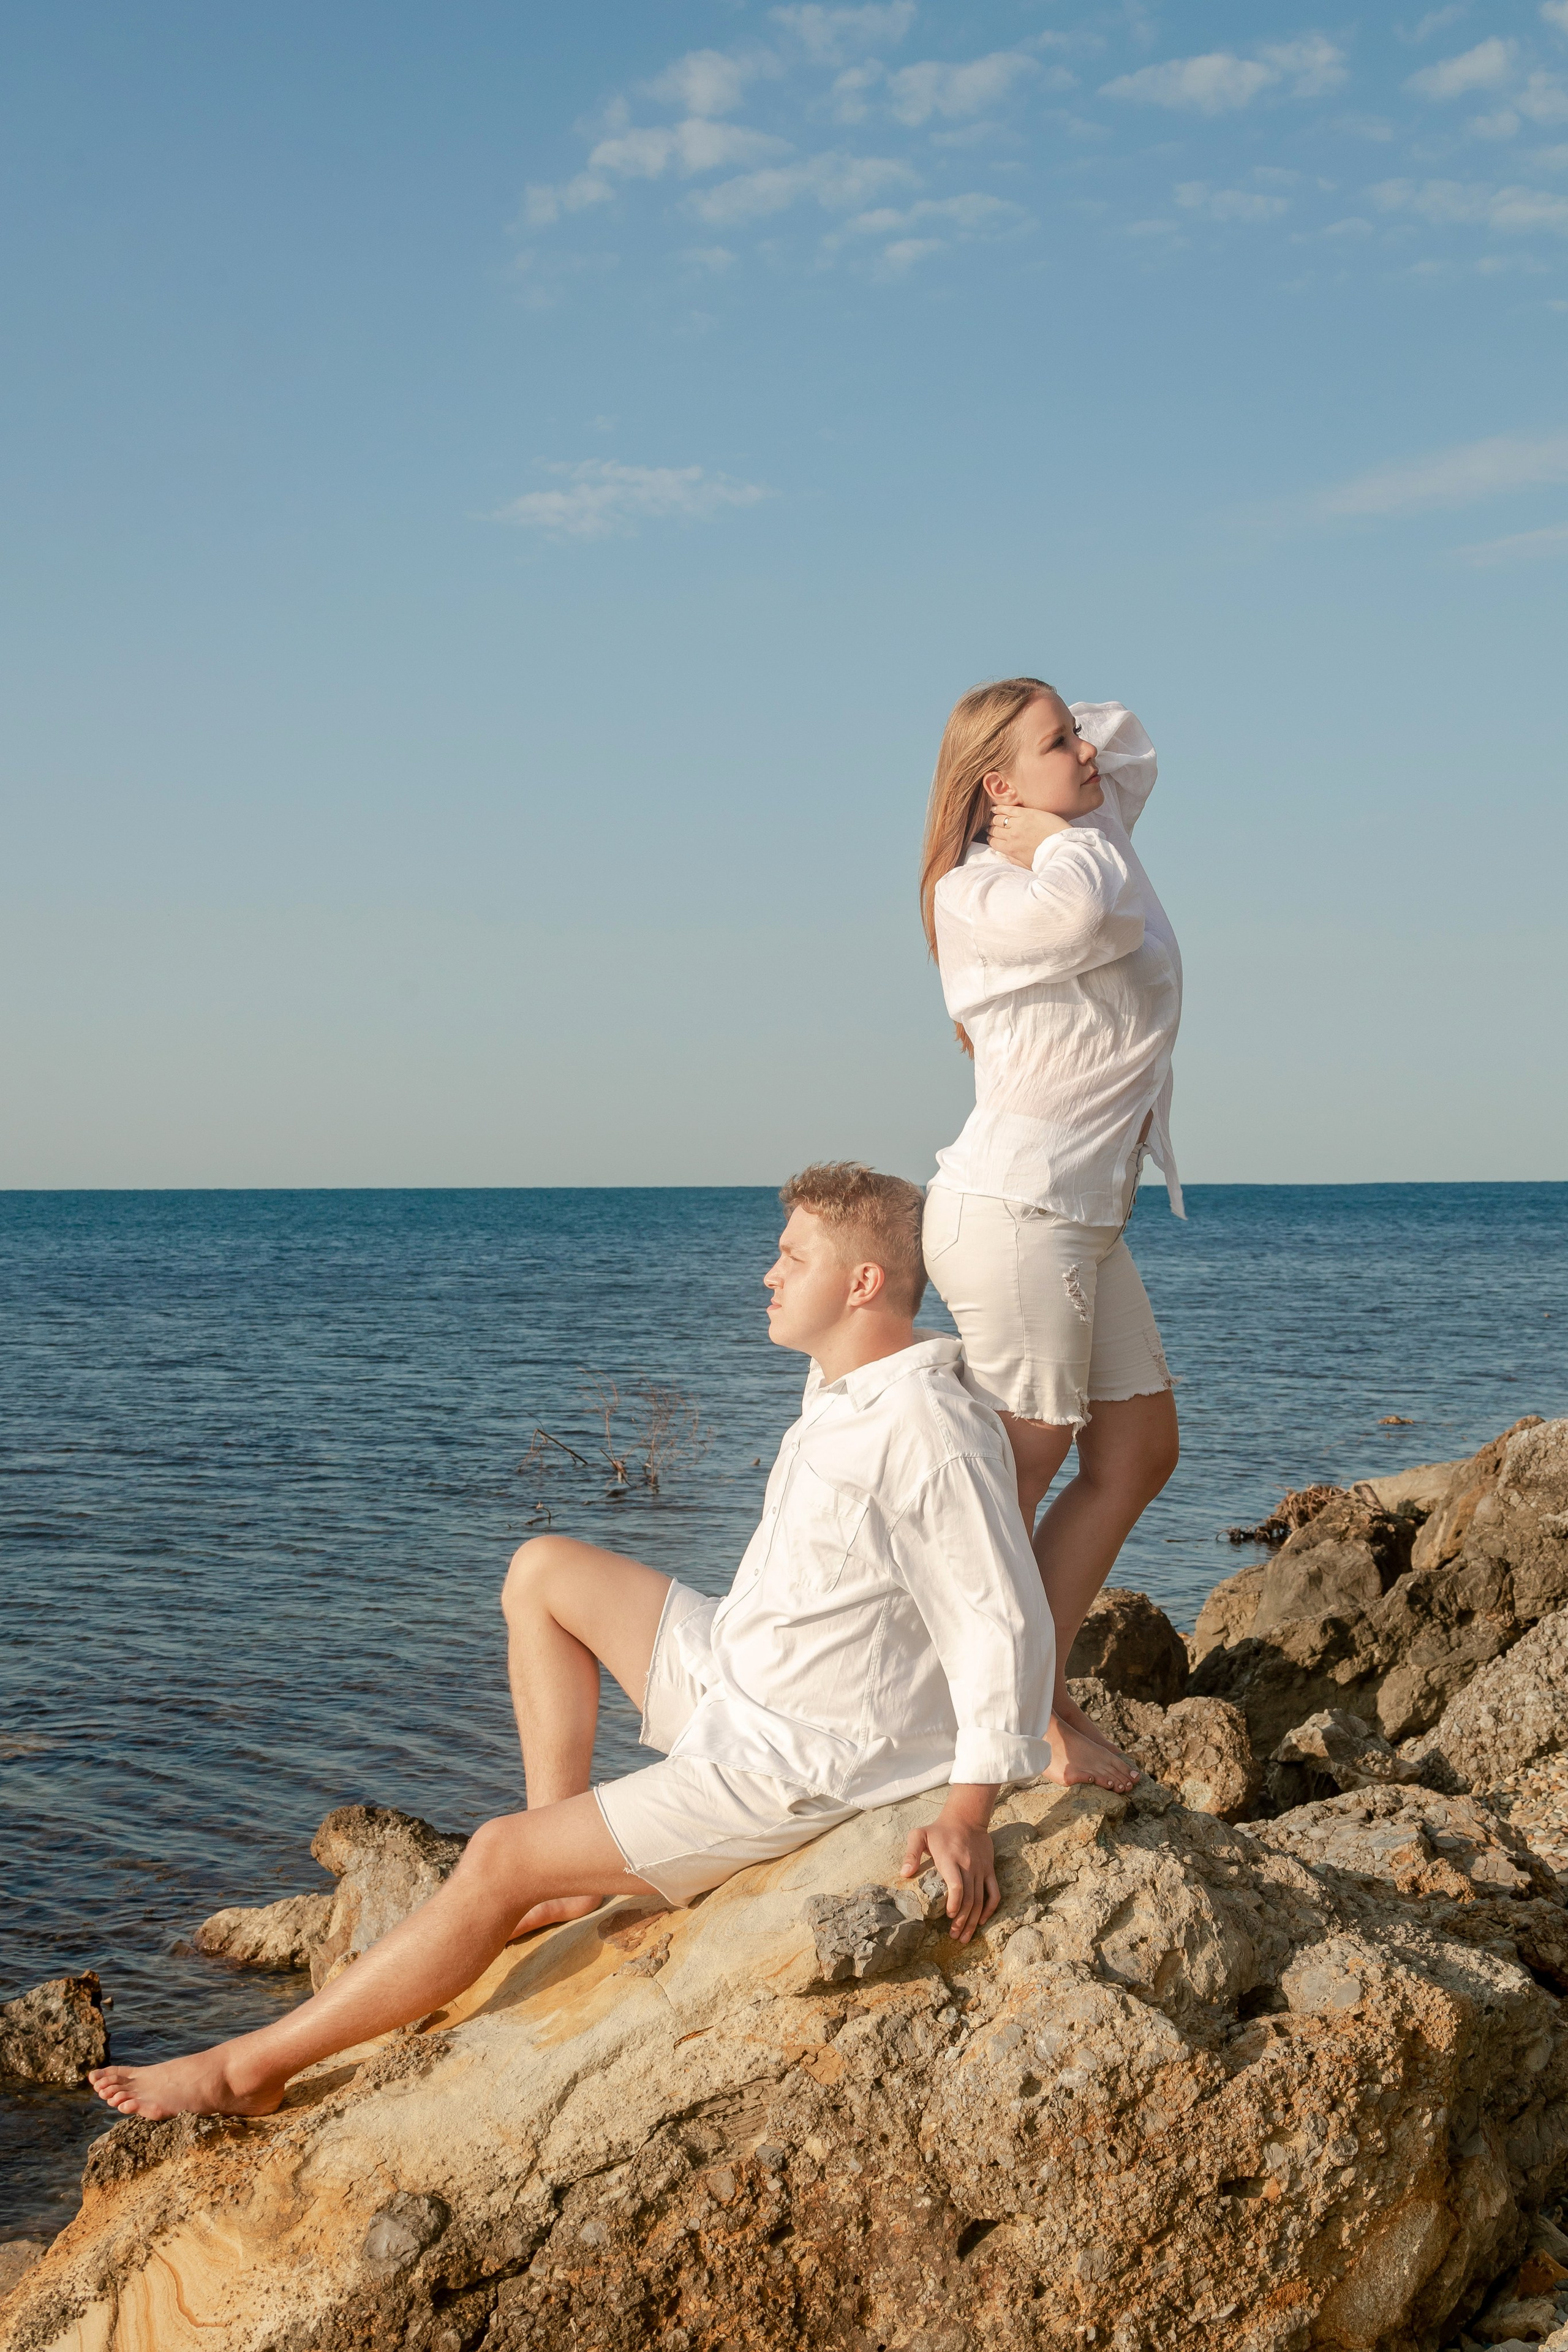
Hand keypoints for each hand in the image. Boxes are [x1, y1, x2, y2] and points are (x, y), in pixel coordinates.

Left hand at [900, 1787, 999, 1943]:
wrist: (967, 1817)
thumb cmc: (939, 1829)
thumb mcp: (919, 1835)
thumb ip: (911, 1853)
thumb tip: (904, 1874)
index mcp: (950, 1859)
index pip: (957, 1884)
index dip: (955, 1902)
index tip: (950, 1916)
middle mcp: (968, 1866)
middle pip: (969, 1898)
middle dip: (962, 1920)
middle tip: (954, 1936)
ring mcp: (980, 1869)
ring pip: (980, 1899)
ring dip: (974, 1920)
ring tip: (965, 1936)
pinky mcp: (989, 1870)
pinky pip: (994, 1892)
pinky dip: (990, 1909)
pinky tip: (982, 1921)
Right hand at [987, 803, 1070, 867]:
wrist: (1062, 847)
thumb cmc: (1047, 857)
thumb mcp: (1027, 864)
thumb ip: (1013, 859)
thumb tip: (1005, 854)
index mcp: (1011, 850)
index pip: (993, 842)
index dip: (992, 839)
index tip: (992, 837)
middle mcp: (1011, 836)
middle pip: (994, 830)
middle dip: (992, 828)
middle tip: (993, 826)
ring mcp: (1018, 823)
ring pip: (998, 819)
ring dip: (995, 818)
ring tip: (995, 817)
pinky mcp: (1026, 813)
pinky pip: (1008, 809)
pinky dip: (1000, 808)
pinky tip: (995, 808)